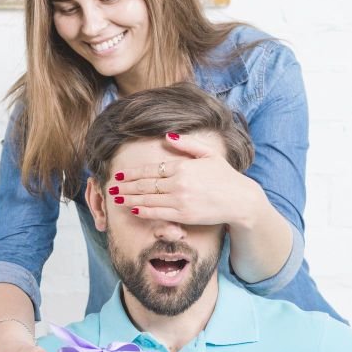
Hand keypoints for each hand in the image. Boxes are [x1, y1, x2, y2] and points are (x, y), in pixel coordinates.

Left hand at [110, 133, 266, 227]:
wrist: (240, 200)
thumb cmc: (225, 177)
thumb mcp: (209, 154)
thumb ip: (187, 144)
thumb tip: (166, 135)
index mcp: (183, 167)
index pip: (151, 170)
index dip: (133, 173)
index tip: (120, 175)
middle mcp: (179, 183)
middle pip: (146, 185)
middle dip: (126, 186)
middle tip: (111, 187)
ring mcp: (180, 200)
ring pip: (148, 199)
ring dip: (130, 198)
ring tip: (116, 198)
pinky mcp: (184, 215)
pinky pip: (158, 213)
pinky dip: (144, 210)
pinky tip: (133, 208)